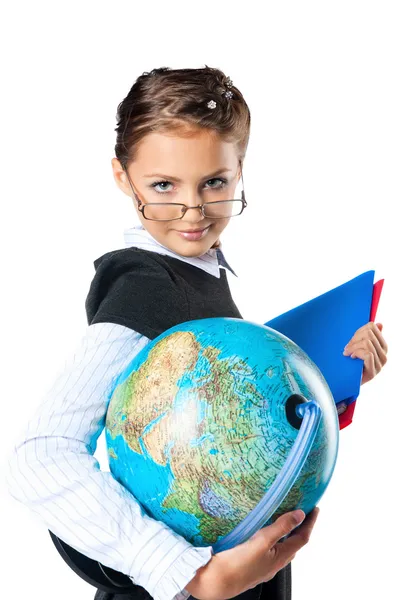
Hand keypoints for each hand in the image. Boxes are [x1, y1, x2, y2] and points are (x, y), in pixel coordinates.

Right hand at [185, 507, 319, 599]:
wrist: (216, 581)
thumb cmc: (238, 564)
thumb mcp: (262, 542)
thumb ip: (281, 527)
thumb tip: (299, 515)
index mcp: (280, 557)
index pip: (302, 538)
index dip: (309, 523)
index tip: (314, 509)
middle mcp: (275, 563)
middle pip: (294, 543)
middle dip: (299, 528)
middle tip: (301, 512)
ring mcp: (264, 565)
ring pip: (280, 547)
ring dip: (285, 533)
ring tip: (284, 519)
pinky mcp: (252, 564)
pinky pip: (268, 549)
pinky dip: (272, 538)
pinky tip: (262, 533)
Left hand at [343, 322, 387, 384]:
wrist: (346, 382)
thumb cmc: (352, 363)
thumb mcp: (359, 347)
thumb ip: (367, 336)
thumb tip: (379, 324)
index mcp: (382, 346)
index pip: (372, 327)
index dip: (359, 330)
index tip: (352, 339)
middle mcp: (384, 355)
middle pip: (369, 334)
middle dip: (354, 338)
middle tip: (347, 347)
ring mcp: (380, 364)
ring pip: (367, 343)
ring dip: (353, 346)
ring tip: (347, 352)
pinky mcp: (373, 372)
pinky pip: (368, 354)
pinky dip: (357, 353)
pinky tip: (351, 357)